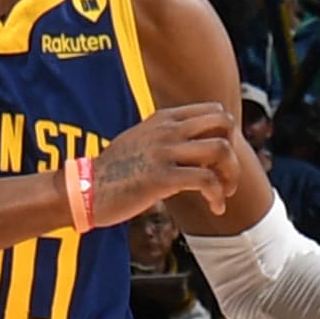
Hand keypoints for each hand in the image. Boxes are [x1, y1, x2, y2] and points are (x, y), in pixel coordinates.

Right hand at [91, 105, 241, 226]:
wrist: (85, 190)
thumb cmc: (113, 173)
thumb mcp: (141, 142)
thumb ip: (166, 138)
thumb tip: (194, 149)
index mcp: (164, 119)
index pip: (214, 111)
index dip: (227, 134)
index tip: (222, 159)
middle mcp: (167, 130)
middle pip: (224, 124)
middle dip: (234, 151)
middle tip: (227, 175)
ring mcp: (164, 152)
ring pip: (220, 150)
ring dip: (231, 175)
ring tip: (224, 194)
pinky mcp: (162, 178)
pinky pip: (206, 181)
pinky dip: (218, 196)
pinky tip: (216, 208)